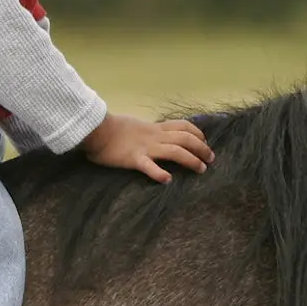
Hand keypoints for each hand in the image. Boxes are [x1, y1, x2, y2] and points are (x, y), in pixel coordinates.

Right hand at [81, 113, 213, 183]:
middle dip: (202, 148)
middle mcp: (154, 136)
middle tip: (211, 159)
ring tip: (201, 169)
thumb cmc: (112, 128)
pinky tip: (167, 180)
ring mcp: (145, 148)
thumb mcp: (136, 126)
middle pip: (185, 139)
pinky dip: (159, 173)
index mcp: (154, 128)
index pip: (183, 126)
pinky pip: (148, 166)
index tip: (204, 142)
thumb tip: (158, 137)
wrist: (95, 130)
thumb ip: (148, 132)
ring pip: (175, 151)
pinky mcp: (133, 159)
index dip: (198, 133)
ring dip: (191, 160)